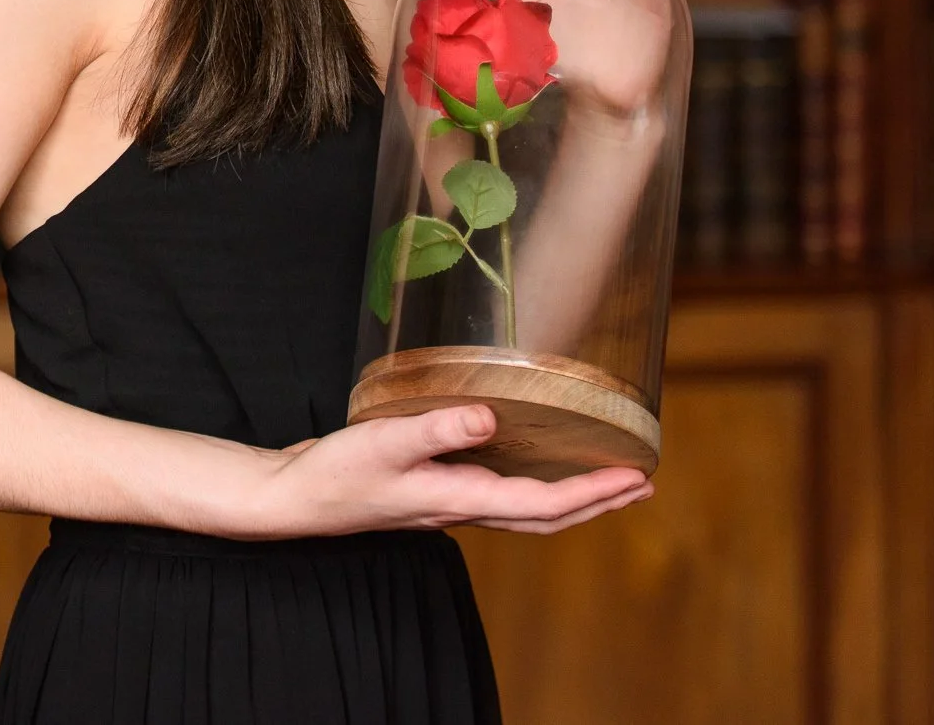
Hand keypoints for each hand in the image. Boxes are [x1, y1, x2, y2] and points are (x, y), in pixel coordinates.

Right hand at [246, 405, 652, 537]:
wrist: (293, 497)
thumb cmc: (334, 475)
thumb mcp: (383, 444)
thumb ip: (437, 429)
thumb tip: (490, 417)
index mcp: (460, 498)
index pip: (544, 503)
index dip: (594, 492)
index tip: (637, 478)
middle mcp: (461, 506)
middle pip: (545, 516)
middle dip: (596, 503)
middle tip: (640, 486)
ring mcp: (446, 501)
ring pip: (524, 508)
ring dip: (570, 499)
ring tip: (602, 481)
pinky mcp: (430, 488)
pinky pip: (498, 494)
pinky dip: (530, 486)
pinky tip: (526, 464)